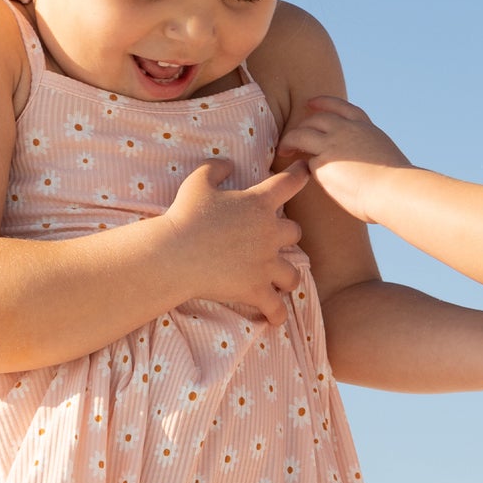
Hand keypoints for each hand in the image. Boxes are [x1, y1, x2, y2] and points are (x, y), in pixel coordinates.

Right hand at [162, 160, 307, 323]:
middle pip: (295, 232)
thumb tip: (227, 163)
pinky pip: (276, 307)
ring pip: (292, 273)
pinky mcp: (256, 289)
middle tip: (273, 242)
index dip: (299, 175)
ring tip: (280, 282)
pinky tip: (274, 318)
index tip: (306, 171)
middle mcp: (269, 233)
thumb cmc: (185, 216)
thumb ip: (215, 168)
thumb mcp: (197, 182)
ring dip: (287, 277)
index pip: (288, 184)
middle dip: (286, 237)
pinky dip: (276, 314)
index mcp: (258, 204)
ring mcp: (265, 263)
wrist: (176, 253)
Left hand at [276, 95, 409, 220]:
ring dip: (289, 140)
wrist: (394, 189)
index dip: (324, 103)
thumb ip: (370, 154)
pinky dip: (299, 166)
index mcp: (366, 129)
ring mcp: (333, 144)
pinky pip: (305, 162)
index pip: (342, 108)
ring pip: (301, 134)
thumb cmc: (396, 184)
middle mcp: (347, 130)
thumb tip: (366, 165)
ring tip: (284, 150)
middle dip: (303, 124)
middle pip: (318, 118)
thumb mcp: (385, 157)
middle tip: (293, 135)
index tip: (311, 102)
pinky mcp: (322, 163)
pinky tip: (294, 173)